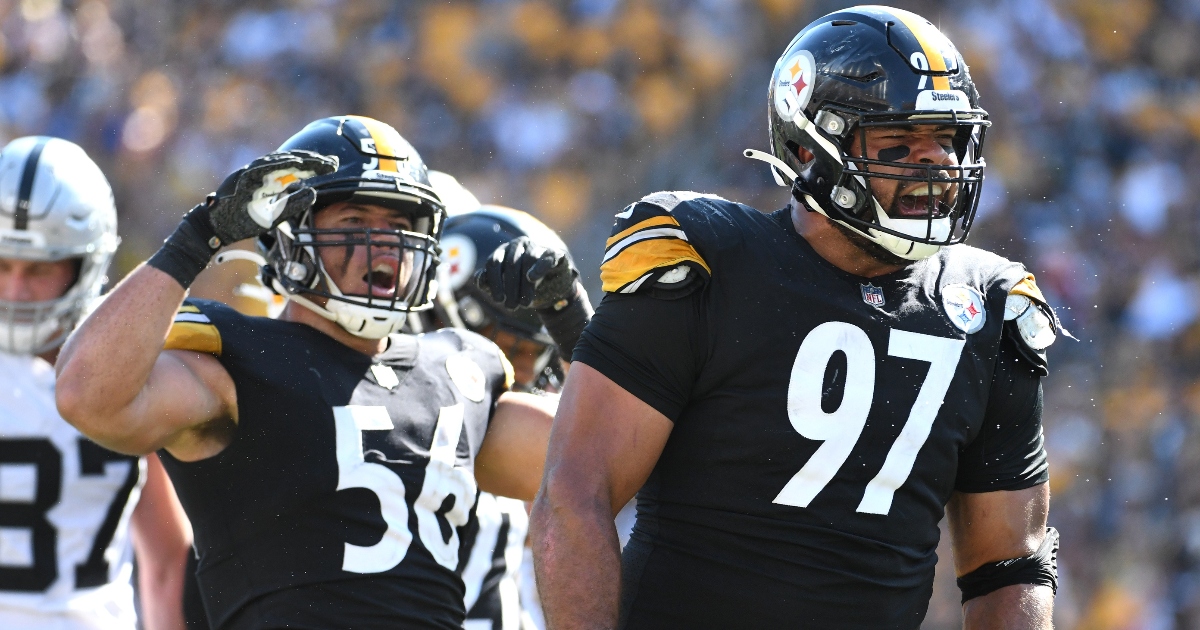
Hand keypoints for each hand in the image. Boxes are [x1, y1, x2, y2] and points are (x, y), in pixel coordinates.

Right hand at [204, 150, 337, 245]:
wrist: (217, 227)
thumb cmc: (244, 220)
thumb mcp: (276, 215)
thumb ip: (293, 204)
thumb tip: (314, 194)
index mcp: (271, 180)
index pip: (296, 168)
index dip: (315, 166)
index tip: (333, 166)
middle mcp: (262, 172)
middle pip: (291, 161)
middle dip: (313, 160)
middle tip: (334, 162)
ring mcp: (251, 172)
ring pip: (278, 160)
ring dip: (300, 158)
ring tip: (319, 160)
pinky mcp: (242, 176)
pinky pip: (262, 166)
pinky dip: (279, 163)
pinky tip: (297, 162)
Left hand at [476, 236, 578, 310]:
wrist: (551, 285)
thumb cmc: (521, 285)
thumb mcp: (504, 285)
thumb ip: (488, 282)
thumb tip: (479, 280)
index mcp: (503, 250)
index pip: (494, 262)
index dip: (495, 282)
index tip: (498, 300)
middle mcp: (519, 244)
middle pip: (511, 263)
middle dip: (510, 288)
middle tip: (511, 307)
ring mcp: (537, 246)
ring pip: (529, 260)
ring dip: (525, 285)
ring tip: (524, 304)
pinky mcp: (555, 253)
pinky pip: (547, 258)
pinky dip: (539, 267)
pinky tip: (532, 278)